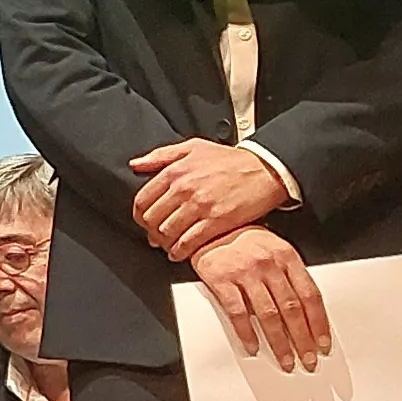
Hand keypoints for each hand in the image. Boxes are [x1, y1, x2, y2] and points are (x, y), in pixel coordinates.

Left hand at [131, 138, 290, 258]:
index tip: (144, 222)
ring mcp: (200, 206)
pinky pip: (189, 242)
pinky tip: (180, 253)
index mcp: (175, 171)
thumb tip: (135, 165)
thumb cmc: (230, 160)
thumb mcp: (193, 147)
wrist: (265, 169)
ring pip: (167, 233)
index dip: (140, 217)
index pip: (142, 201)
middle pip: (152, 220)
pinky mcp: (216, 221)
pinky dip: (180, 252)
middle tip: (156, 237)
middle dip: (151, 232)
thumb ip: (160, 155)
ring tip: (168, 245)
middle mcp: (184, 189)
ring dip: (164, 243)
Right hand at [189, 227, 331, 371]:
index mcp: (287, 256)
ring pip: (268, 314)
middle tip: (307, 359)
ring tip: (285, 360)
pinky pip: (237, 312)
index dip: (319, 323)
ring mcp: (245, 271)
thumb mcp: (274, 249)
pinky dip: (246, 333)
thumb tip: (308, 312)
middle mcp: (269, 263)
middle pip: (292, 309)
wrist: (209, 228)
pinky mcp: (222, 279)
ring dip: (279, 342)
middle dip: (302, 339)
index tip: (322, 343)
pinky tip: (253, 346)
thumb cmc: (244, 240)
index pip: (310, 295)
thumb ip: (290, 276)